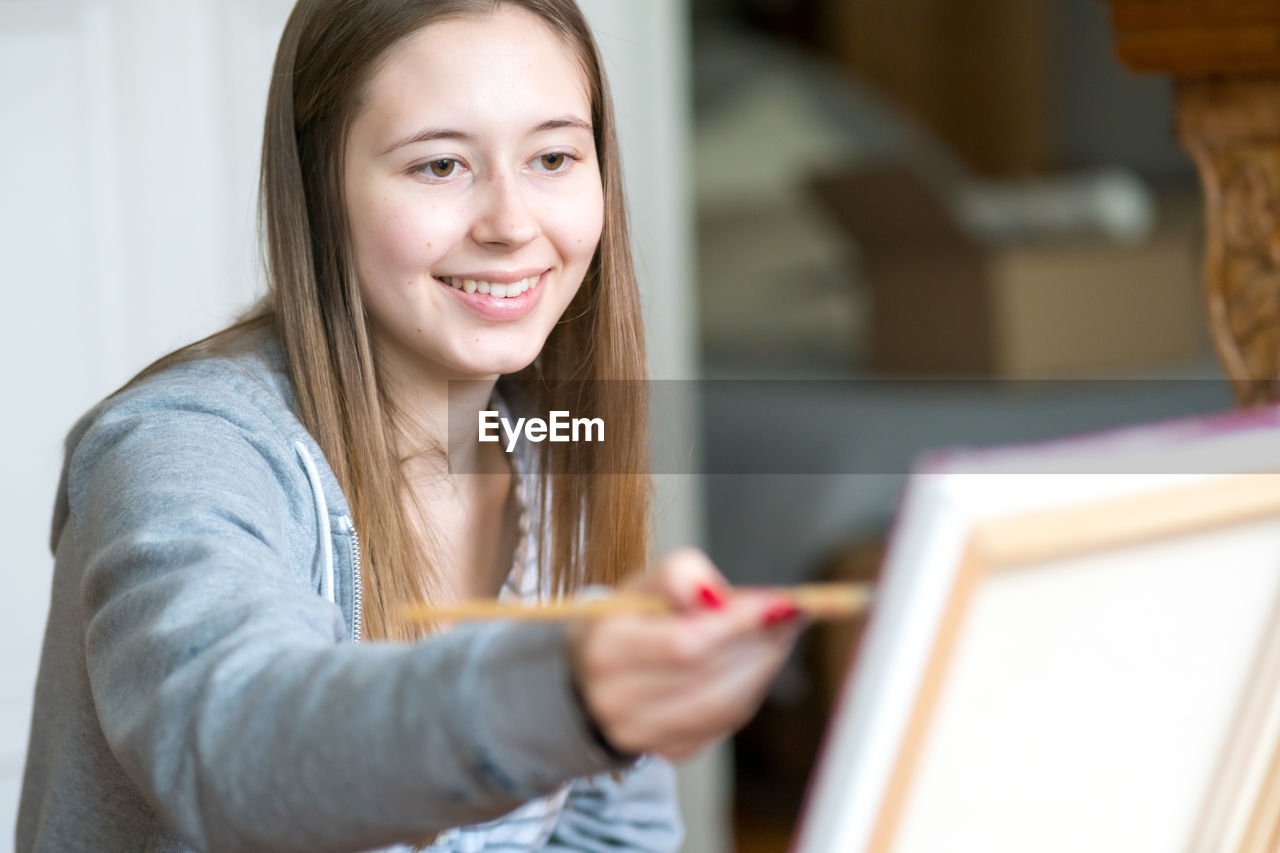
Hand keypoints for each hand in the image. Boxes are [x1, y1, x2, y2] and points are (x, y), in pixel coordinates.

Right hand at [567, 548, 805, 762]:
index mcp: (606, 649)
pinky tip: (755, 661)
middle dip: (759, 644)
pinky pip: (723, 723)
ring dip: (761, 667)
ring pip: (722, 705)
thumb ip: (679, 576)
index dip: (736, 624)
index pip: (683, 645)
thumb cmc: (627, 621)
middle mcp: (617, 700)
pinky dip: (749, 689)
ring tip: (778, 634)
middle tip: (789, 614)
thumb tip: (720, 597)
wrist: (592, 675)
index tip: (778, 601)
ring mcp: (641, 734)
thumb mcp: (643, 584)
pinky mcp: (668, 751)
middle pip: (708, 678)